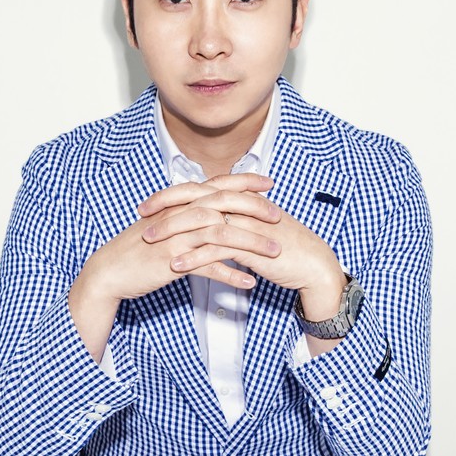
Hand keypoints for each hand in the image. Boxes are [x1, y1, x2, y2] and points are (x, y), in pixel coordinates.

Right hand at [74, 173, 282, 308]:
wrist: (110, 270)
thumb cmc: (139, 247)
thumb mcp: (164, 224)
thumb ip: (187, 214)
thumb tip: (211, 210)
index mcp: (179, 204)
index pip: (216, 185)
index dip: (243, 181)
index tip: (268, 182)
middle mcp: (179, 215)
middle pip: (223, 205)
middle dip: (254, 209)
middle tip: (278, 216)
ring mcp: (176, 238)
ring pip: (220, 234)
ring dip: (251, 244)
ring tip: (274, 253)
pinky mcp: (172, 261)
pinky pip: (207, 266)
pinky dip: (230, 274)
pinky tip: (249, 282)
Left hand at [139, 180, 347, 318]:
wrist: (314, 264)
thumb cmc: (286, 248)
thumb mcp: (256, 228)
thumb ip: (236, 220)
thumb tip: (213, 220)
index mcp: (242, 199)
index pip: (201, 189)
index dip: (173, 194)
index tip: (150, 202)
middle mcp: (242, 206)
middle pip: (197, 200)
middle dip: (166, 207)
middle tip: (142, 216)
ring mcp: (247, 224)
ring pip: (202, 223)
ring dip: (174, 232)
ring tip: (151, 242)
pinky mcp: (252, 246)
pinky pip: (217, 249)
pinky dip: (195, 257)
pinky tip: (176, 265)